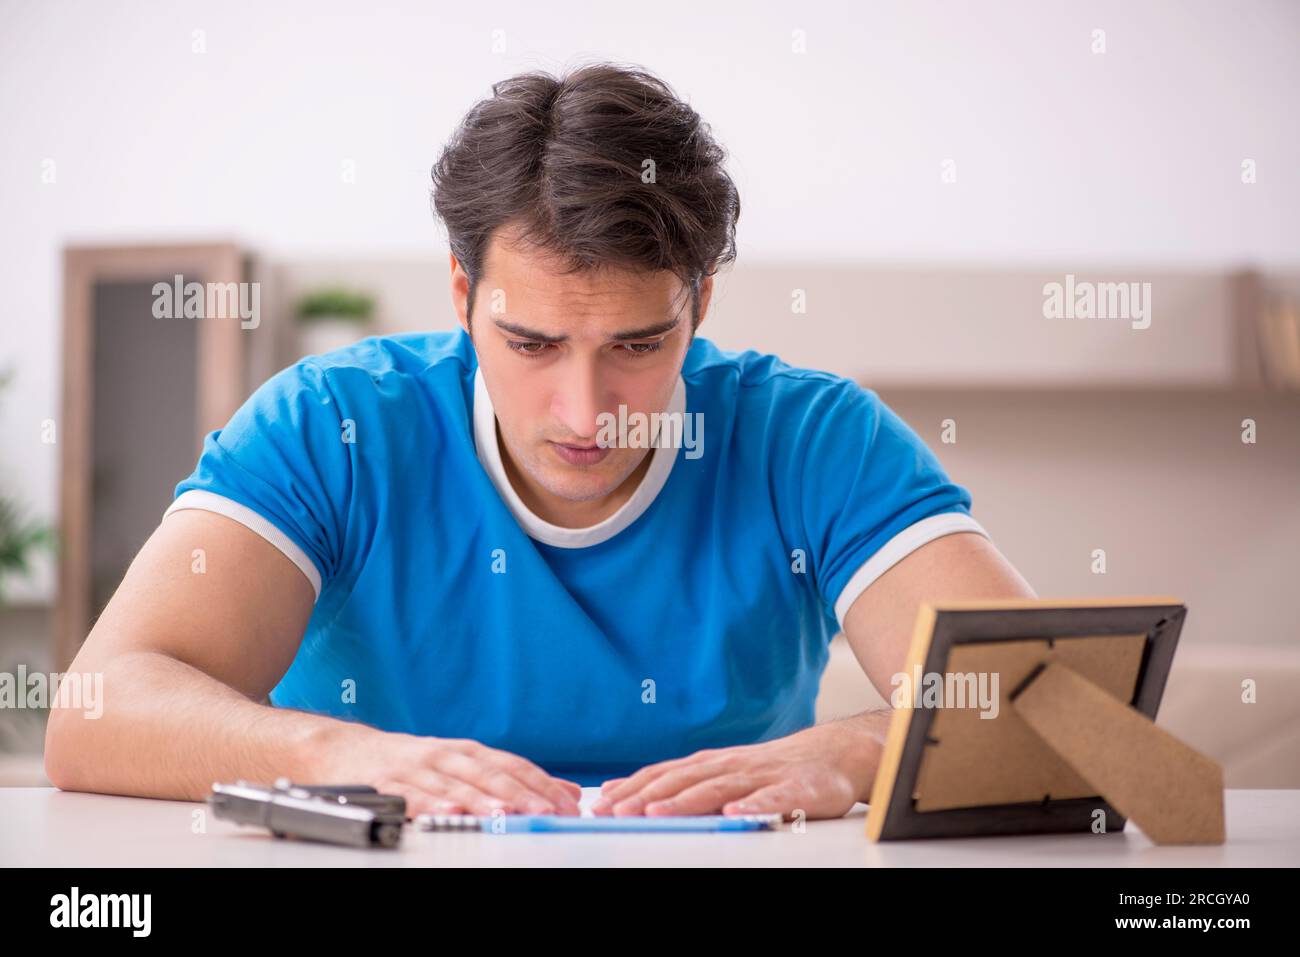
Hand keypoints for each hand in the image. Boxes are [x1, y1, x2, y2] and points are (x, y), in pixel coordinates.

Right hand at [319, 727, 582, 817]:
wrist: (346, 750)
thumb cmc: (413, 762)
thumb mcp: (465, 764)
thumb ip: (513, 778)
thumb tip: (567, 791)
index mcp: (469, 751)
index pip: (513, 766)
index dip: (541, 784)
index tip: (566, 804)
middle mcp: (447, 755)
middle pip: (489, 774)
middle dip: (520, 794)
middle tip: (544, 811)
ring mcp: (417, 767)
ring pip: (455, 785)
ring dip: (482, 800)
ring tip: (504, 815)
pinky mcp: (387, 782)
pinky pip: (412, 795)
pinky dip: (432, 803)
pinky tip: (450, 813)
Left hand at [591, 720, 882, 820]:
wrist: (833, 754)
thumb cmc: (773, 769)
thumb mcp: (724, 771)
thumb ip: (684, 782)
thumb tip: (631, 794)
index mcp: (712, 763)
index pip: (664, 774)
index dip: (633, 788)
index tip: (602, 803)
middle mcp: (730, 765)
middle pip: (683, 780)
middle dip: (648, 795)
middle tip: (618, 811)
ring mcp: (761, 777)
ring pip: (719, 788)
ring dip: (686, 800)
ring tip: (659, 813)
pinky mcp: (794, 790)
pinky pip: (771, 800)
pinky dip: (751, 805)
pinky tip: (734, 813)